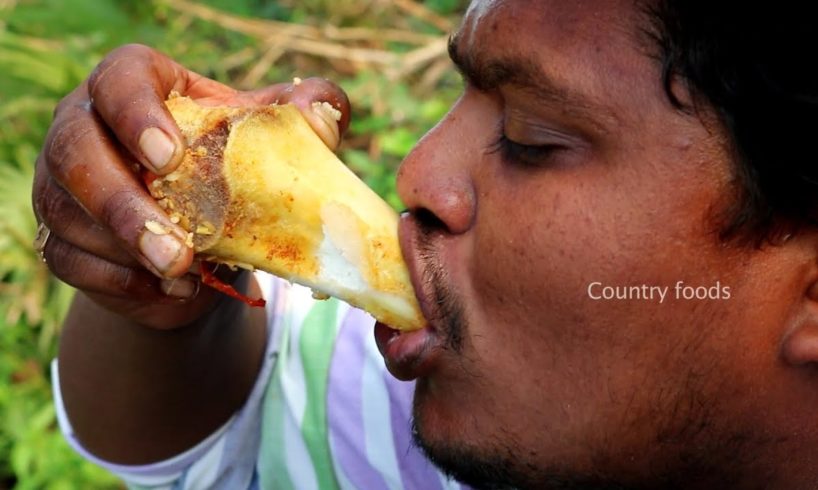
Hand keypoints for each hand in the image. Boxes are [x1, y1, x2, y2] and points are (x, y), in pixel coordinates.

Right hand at [32, 44, 350, 328]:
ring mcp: (65, 185)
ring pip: (67, 213)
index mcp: (139, 87)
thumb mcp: (273, 139)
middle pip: (74, 151)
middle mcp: (87, 127)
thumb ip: (305, 117)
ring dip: (126, 250)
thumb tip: (324, 118)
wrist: (209, 243)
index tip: (170, 156)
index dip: (137, 113)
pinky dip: (119, 281)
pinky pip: (68, 260)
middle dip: (123, 203)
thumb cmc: (238, 173)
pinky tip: (169, 290)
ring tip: (183, 273)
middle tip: (177, 247)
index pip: (120, 79)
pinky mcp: (61, 238)